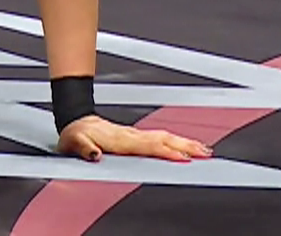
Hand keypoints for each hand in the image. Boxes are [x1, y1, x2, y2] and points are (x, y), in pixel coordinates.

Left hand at [56, 115, 210, 162]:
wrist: (76, 122)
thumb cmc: (76, 135)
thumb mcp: (74, 143)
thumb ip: (84, 149)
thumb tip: (95, 155)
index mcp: (120, 140)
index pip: (149, 146)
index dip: (166, 152)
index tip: (184, 157)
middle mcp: (131, 136)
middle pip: (164, 139)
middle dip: (186, 145)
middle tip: (206, 153)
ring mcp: (135, 135)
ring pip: (165, 136)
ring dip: (185, 143)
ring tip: (204, 150)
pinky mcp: (136, 137)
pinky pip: (161, 138)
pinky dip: (176, 142)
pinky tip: (185, 147)